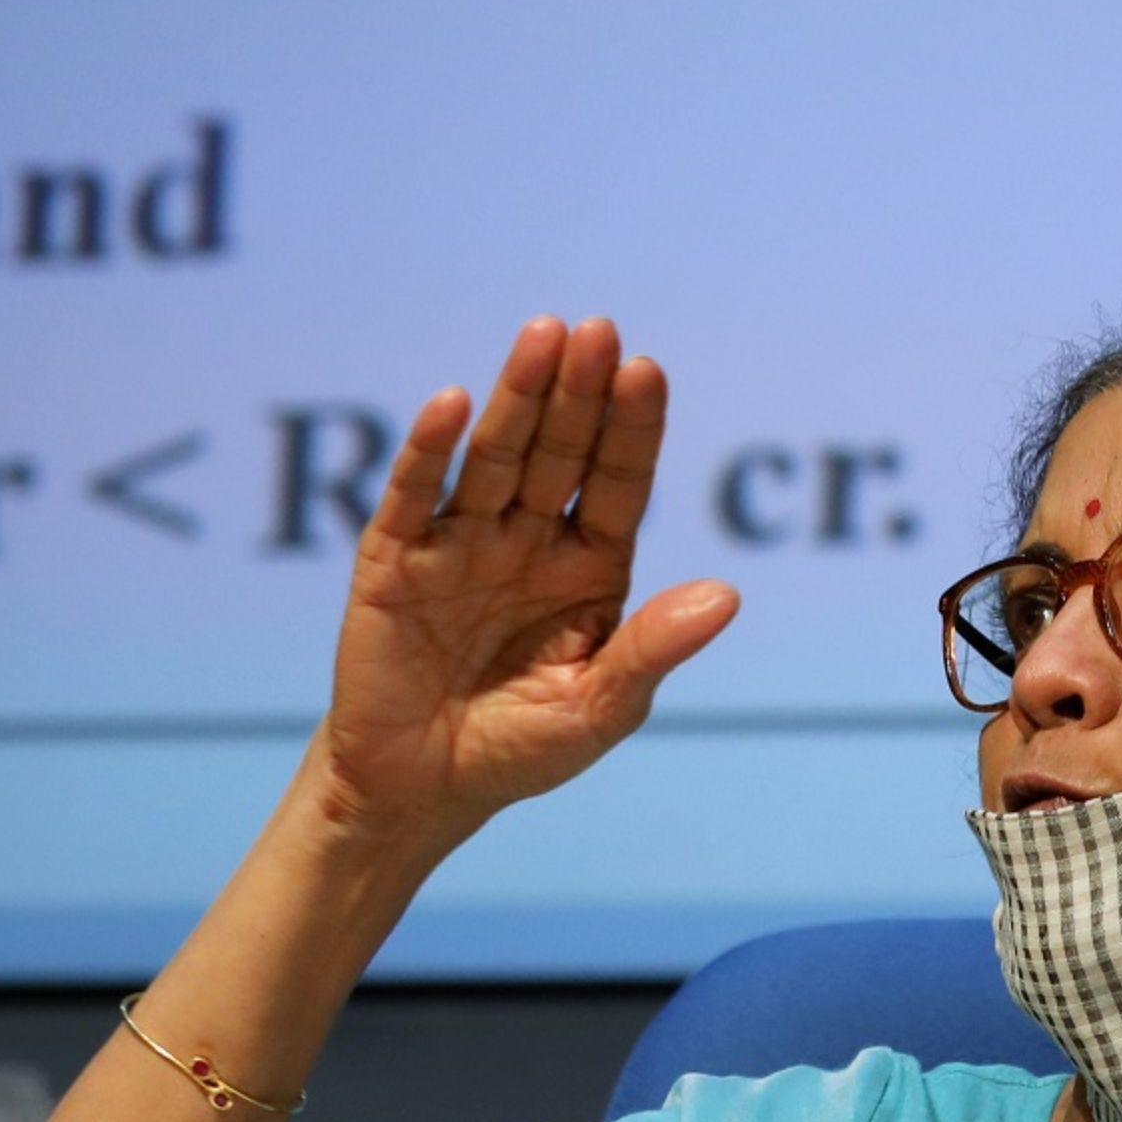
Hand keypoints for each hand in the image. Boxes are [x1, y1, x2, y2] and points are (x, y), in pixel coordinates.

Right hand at [304, 316, 738, 854]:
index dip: (632, 428)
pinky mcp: (394, 562)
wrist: (420, 790)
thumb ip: (653, 651)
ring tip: (542, 337)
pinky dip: (429, 451)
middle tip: (597, 331)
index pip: (619, 482)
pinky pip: (413, 497)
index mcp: (591, 566)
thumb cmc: (521, 747)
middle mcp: (529, 540)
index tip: (647, 370)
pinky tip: (451, 403)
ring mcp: (461, 544)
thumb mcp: (600, 709)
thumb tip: (727, 597)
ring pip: (494, 459)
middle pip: (560, 452)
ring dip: (517, 397)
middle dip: (579, 393)